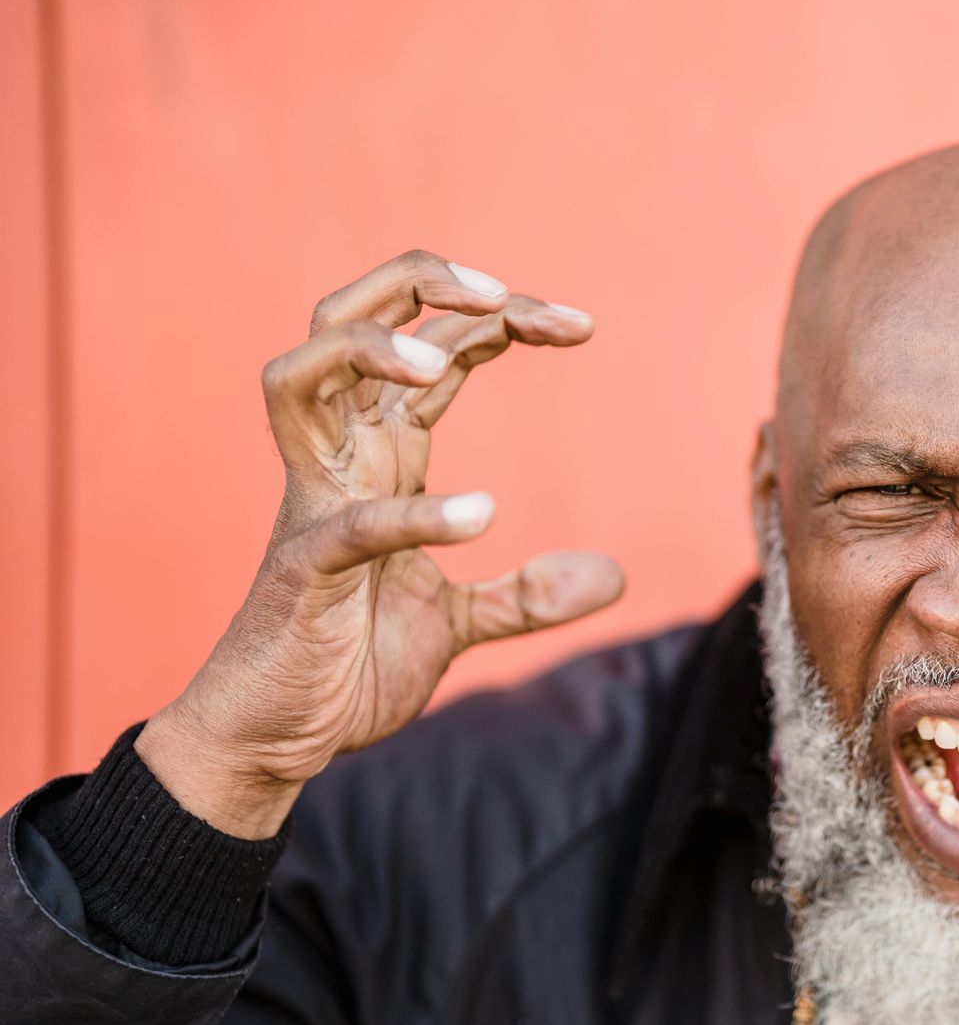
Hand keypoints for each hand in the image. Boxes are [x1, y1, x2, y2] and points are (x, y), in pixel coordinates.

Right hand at [135, 251, 623, 836]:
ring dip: (371, 347)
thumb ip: (528, 596)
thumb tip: (612, 575)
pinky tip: (480, 516)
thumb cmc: (348, 664)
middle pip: (350, 316)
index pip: (436, 346)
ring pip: (300, 373)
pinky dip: (411, 514)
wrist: (281, 741)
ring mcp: (312, 505)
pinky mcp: (300, 569)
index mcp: (381, 454)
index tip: (583, 325)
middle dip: (422, 283)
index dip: (503, 315)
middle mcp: (340, 458)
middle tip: (505, 298)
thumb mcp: (458, 624)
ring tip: (446, 359)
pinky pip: (347, 522)